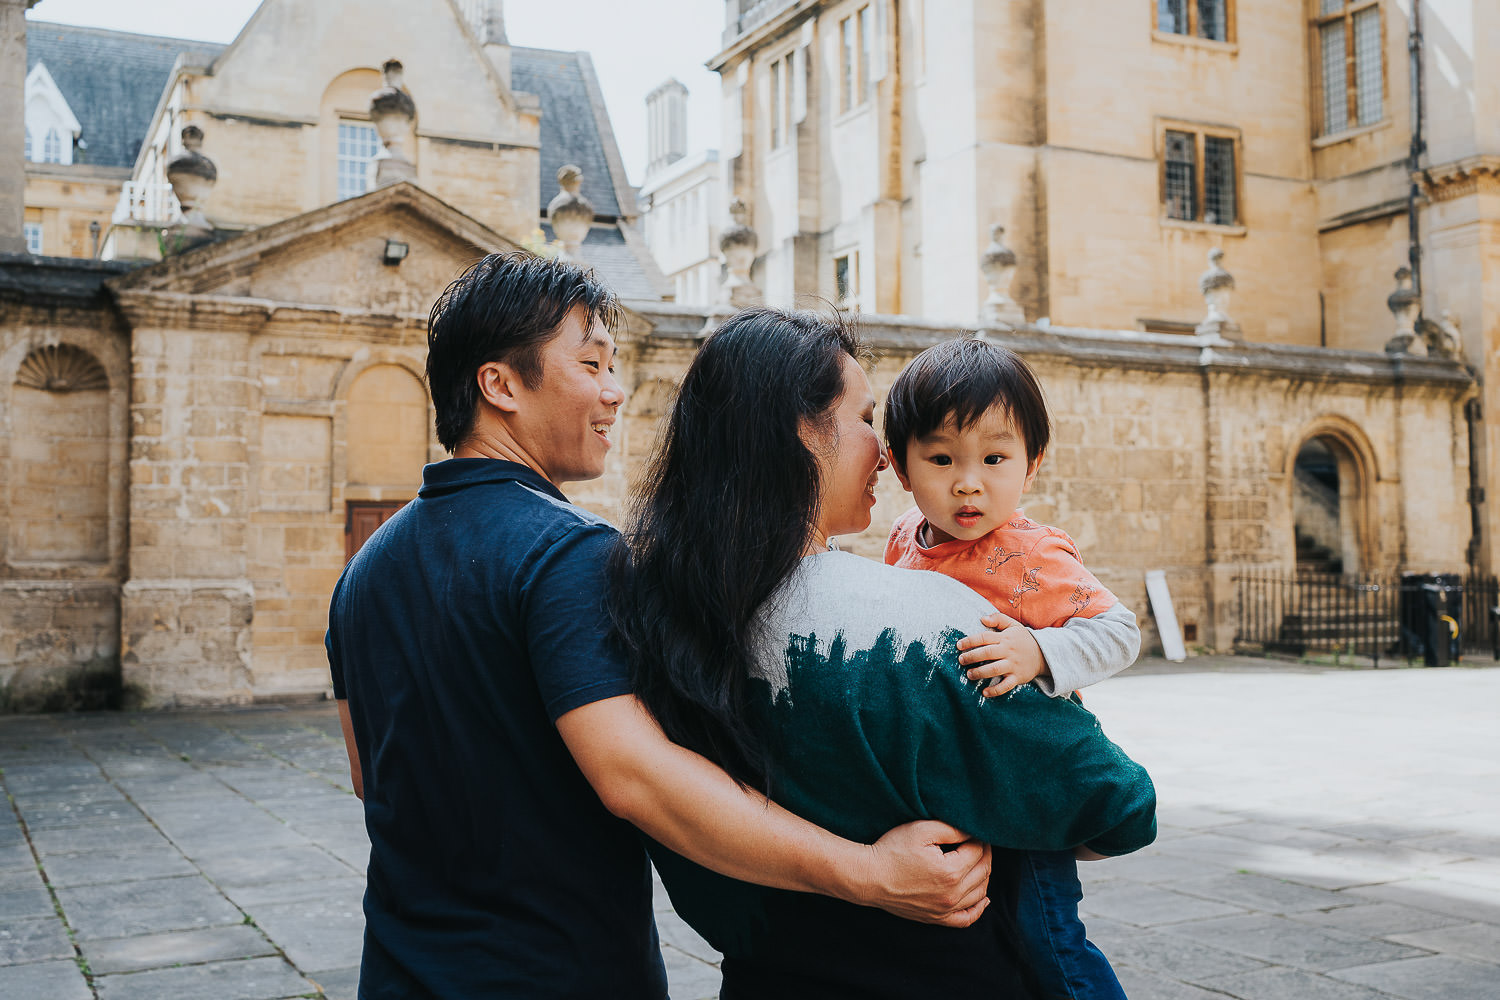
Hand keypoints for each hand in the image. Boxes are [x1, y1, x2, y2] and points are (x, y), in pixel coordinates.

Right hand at [858, 820, 991, 926]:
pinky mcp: (936, 918)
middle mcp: (952, 895)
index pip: (978, 852)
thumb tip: (973, 831)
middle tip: (977, 841)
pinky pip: (967, 919)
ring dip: (984, 875)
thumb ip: (951, 829)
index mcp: (951, 871)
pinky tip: (983, 899)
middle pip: (983, 872)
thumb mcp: (921, 830)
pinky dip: (979, 909)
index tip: (973, 829)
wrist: (868, 877)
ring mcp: (945, 910)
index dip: (979, 837)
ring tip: (977, 861)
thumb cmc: (892, 850)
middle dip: (984, 854)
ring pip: (980, 894)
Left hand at [957, 611, 1046, 697]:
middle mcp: (1008, 651)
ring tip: (969, 674)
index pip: (985, 638)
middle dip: (972, 656)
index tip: (959, 645)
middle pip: (987, 653)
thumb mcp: (1013, 625)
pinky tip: (984, 692)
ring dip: (980, 673)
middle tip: (961, 660)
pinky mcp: (1017, 677)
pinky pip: (1006, 685)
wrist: (1043, 654)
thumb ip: (998, 619)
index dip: (970, 641)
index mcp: (1005, 638)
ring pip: (995, 669)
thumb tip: (982, 618)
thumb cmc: (1023, 639)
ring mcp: (1013, 665)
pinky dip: (995, 690)